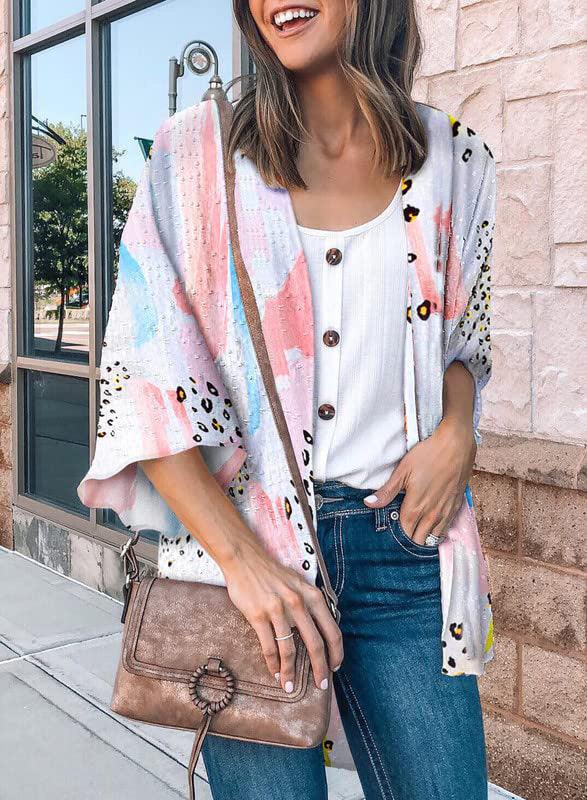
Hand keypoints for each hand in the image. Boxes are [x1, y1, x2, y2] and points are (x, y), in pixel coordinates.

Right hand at [221, 542, 343, 692]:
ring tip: (289, 686)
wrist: (245, 559)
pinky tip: (274, 672)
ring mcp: (278, 609)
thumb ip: (310, 604)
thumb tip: (320, 630)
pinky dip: (273, 663)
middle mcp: (298, 603)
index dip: (336, 652)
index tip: (335, 667)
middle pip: (315, 644)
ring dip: (290, 672)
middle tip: (320, 685)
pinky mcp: (258, 615)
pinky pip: (269, 646)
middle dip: (320, 669)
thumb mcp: (299, 583)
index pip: (332, 630)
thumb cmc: (273, 573)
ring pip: (289, 650)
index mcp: (312, 595)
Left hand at [363, 417, 475, 543]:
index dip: (396, 537)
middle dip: (409, 540)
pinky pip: (446, 530)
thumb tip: (368, 503)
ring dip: (424, 538)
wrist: (456, 445)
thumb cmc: (428, 455)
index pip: (404, 534)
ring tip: (415, 533)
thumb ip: (387, 491)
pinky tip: (431, 527)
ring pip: (433, 538)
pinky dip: (437, 532)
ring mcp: (445, 512)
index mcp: (415, 507)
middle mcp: (431, 515)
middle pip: (419, 540)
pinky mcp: (456, 507)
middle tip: (401, 535)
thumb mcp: (403, 471)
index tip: (390, 535)